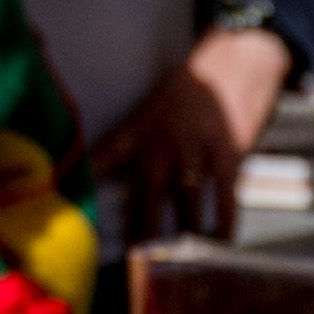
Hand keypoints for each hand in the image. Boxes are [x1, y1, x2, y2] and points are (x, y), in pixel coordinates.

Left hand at [81, 23, 293, 243]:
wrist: (240, 57)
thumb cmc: (200, 78)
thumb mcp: (161, 99)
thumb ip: (150, 133)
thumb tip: (147, 170)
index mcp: (141, 127)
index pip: (104, 158)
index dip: (88, 186)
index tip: (73, 206)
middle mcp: (164, 144)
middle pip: (148, 198)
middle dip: (145, 231)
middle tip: (140, 257)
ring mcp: (196, 153)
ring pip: (187, 206)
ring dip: (187, 233)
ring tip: (185, 255)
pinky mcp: (228, 156)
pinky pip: (224, 199)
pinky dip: (224, 223)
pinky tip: (222, 240)